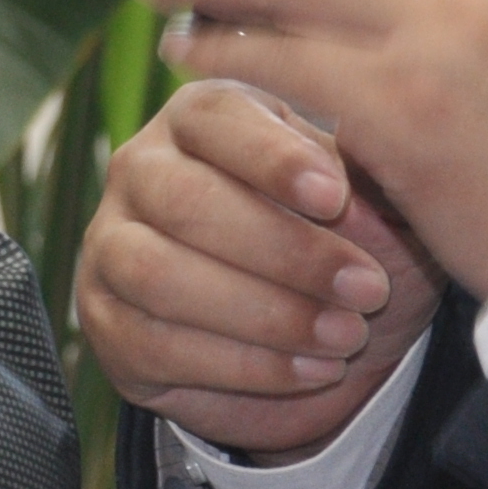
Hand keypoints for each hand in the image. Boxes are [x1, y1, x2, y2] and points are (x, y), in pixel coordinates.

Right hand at [79, 81, 442, 460]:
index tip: (334, 197)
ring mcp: (109, 246)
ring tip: (344, 336)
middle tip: (366, 289)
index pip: (214, 118)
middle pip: (182, 200)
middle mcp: (140, 171)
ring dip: (263, 314)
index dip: (271, 158)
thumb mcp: (381, 201)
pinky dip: (243, 366)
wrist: (327, 336)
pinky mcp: (106, 321)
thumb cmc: (352, 243)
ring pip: (157, 275)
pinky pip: (154, 345)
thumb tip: (347, 184)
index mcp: (202, 119)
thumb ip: (368, 175)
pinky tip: (310, 370)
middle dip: (283, 251)